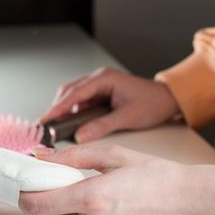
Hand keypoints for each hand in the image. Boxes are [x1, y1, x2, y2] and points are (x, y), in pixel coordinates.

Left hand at [0, 145, 214, 214]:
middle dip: (20, 201)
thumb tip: (43, 155)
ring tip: (36, 187)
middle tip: (11, 184)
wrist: (189, 201)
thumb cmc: (159, 176)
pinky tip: (61, 198)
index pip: (36, 202)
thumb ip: (73, 156)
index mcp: (93, 198)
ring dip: (38, 209)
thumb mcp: (114, 154)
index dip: (13, 192)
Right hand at [40, 67, 180, 142]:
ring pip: (75, 96)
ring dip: (65, 110)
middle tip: (46, 126)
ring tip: (56, 127)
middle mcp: (100, 78)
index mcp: (105, 78)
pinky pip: (83, 100)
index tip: (45, 120)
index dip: (58, 108)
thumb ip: (102, 126)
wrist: (168, 99)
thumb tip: (80, 136)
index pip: (75, 93)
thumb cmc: (153, 103)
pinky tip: (72, 123)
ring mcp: (101, 84)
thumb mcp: (127, 117)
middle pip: (70, 91)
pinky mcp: (103, 92)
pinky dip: (75, 111)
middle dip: (57, 108)